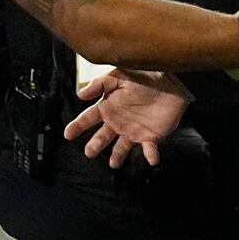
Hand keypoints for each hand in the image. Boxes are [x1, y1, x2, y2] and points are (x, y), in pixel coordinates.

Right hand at [63, 68, 191, 167]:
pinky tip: (152, 159)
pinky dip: (150, 155)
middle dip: (96, 145)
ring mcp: (134, 131)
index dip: (77, 126)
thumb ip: (100, 84)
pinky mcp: (151, 136)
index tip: (67, 134)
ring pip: (122, 147)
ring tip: (114, 163)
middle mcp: (118, 123)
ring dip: (118, 155)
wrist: (171, 81)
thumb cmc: (144, 77)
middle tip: (89, 152)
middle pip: (103, 137)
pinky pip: (149, 149)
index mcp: (108, 108)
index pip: (89, 118)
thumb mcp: (119, 76)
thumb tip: (80, 94)